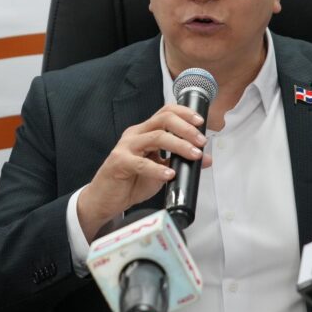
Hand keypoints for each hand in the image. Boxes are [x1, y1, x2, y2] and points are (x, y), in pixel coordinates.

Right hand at [76, 104, 211, 240]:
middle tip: (201, 142)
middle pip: (163, 120)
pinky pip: (141, 163)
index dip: (185, 113)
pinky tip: (170, 174)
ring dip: (179, 145)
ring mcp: (126, 147)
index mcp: (144, 132)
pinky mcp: (119, 162)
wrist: (106, 199)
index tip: (201, 122)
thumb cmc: (130, 182)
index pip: (166, 112)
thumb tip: (205, 158)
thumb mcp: (161, 170)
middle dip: (186, 129)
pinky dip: (158, 168)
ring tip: (193, 155)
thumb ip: (179, 162)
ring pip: (156, 137)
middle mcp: (135, 135)